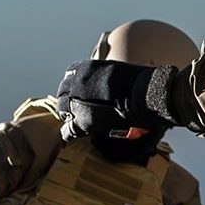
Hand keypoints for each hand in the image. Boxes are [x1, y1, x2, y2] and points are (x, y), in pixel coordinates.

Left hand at [56, 60, 174, 140]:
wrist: (143, 93)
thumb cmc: (136, 81)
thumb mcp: (115, 70)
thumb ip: (103, 77)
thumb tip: (104, 85)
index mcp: (84, 68)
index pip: (69, 78)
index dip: (73, 88)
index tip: (78, 93)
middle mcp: (75, 83)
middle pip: (62, 94)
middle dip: (68, 101)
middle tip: (76, 109)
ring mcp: (76, 102)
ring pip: (62, 109)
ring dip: (68, 114)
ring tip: (76, 120)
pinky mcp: (82, 120)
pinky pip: (68, 130)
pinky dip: (69, 133)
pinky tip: (71, 136)